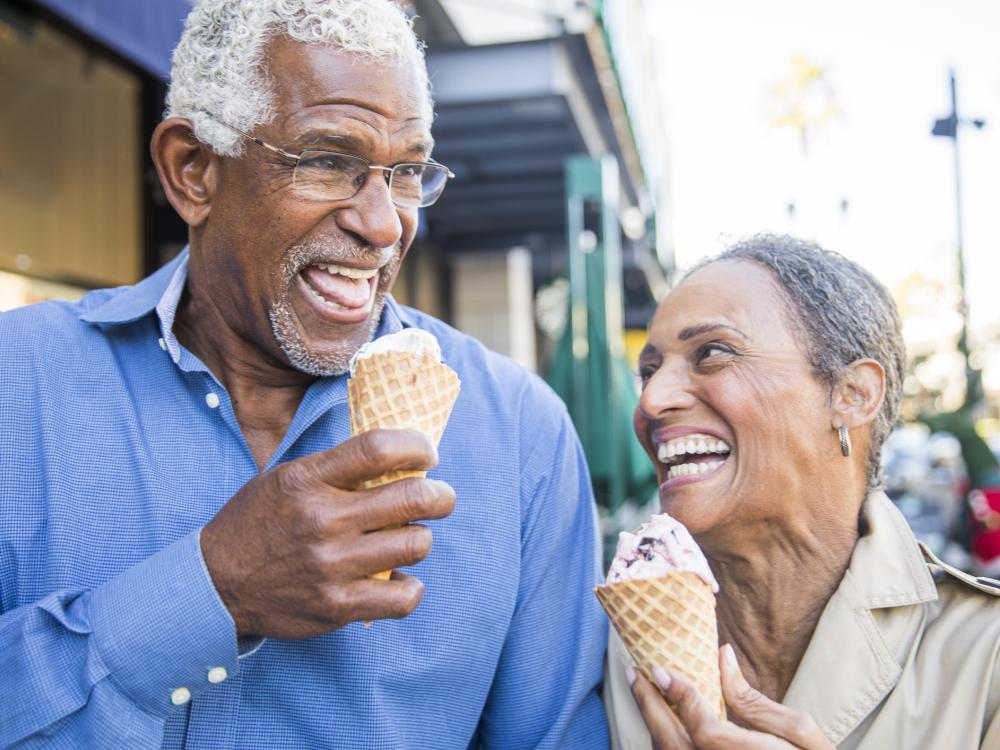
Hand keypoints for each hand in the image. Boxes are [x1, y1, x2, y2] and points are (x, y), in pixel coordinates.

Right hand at [201, 428, 455, 637]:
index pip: (379, 449)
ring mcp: (331, 566)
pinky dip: (409, 587)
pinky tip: (398, 579)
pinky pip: (403, 597)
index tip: (427, 454)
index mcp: (308, 480)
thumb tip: (400, 455)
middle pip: (413, 497)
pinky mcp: (335, 607)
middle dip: (441, 495)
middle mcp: (322, 520)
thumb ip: (337, 467)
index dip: (417, 446)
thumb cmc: (259, 521)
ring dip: (421, 539)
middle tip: (440, 497)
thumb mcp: (287, 478)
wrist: (215, 583)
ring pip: (416, 544)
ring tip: (409, 538)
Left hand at [628, 645, 832, 748]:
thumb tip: (722, 655)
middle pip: (674, 745)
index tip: (660, 670)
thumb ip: (756, 700)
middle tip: (635, 674)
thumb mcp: (802, 733)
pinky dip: (664, 742)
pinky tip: (662, 722)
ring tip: (644, 693)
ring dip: (653, 725)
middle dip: (649, 707)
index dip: (681, 698)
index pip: (705, 730)